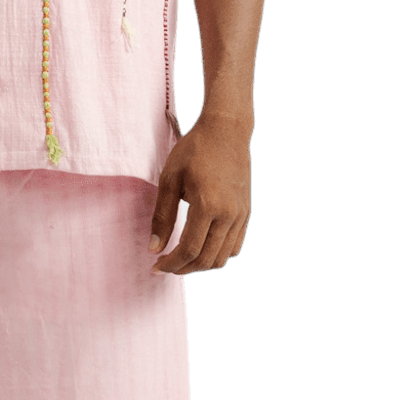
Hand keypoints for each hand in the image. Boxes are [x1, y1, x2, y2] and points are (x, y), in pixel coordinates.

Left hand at [149, 113, 251, 275]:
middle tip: (165, 266)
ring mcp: (241, 215)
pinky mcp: (246, 213)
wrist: (226, 131)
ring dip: (200, 265)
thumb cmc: (194, 151)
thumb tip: (154, 248)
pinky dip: (217, 255)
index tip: (156, 266)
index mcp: (208, 205)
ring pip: (222, 257)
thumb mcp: (169, 179)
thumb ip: (162, 216)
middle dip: (183, 268)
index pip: (189, 250)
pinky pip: (234, 246)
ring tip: (181, 260)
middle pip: (206, 259)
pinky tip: (200, 249)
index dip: (171, 264)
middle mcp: (229, 214)